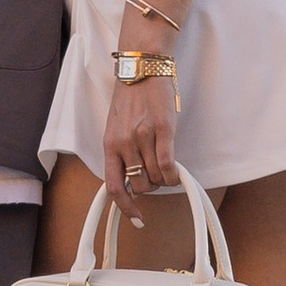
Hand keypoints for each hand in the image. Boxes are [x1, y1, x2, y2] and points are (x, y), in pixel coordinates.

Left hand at [103, 70, 178, 219]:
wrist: (142, 67)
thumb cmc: (131, 96)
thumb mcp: (117, 126)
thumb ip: (122, 151)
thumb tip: (134, 177)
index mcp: (110, 144)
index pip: (114, 186)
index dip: (125, 207)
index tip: (137, 218)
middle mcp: (124, 143)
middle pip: (140, 185)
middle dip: (150, 187)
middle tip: (156, 175)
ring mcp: (143, 137)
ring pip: (156, 178)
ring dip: (163, 180)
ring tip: (166, 168)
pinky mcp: (163, 131)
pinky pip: (168, 166)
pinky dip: (174, 175)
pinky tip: (176, 173)